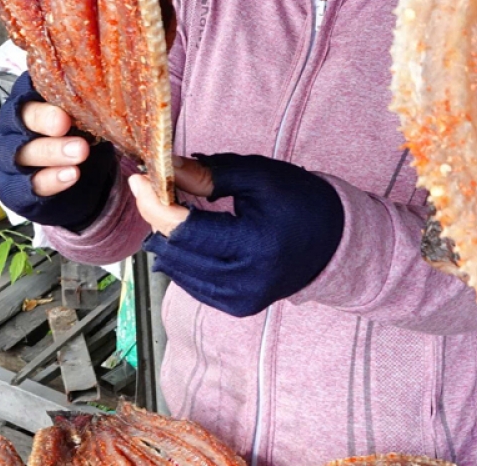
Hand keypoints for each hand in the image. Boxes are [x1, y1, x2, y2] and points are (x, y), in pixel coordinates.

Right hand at [0, 72, 116, 231]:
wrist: (73, 175)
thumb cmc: (74, 133)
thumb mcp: (77, 115)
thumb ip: (82, 103)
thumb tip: (107, 89)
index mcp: (25, 102)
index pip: (26, 95)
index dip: (42, 104)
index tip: (64, 111)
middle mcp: (12, 127)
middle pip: (22, 121)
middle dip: (44, 122)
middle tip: (66, 124)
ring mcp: (10, 158)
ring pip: (25, 154)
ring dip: (52, 152)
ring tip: (80, 152)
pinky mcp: (15, 187)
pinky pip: (31, 184)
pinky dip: (51, 180)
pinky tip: (72, 174)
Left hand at [139, 153, 344, 317]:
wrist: (337, 243)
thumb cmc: (301, 202)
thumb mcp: (258, 177)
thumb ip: (209, 175)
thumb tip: (166, 168)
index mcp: (255, 245)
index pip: (186, 229)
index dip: (155, 203)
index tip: (139, 180)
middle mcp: (246, 281)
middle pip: (176, 250)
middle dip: (158, 216)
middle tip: (156, 189)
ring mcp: (240, 299)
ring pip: (177, 269)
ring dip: (168, 237)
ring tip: (176, 209)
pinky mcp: (237, 306)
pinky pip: (191, 282)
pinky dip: (183, 257)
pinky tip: (191, 236)